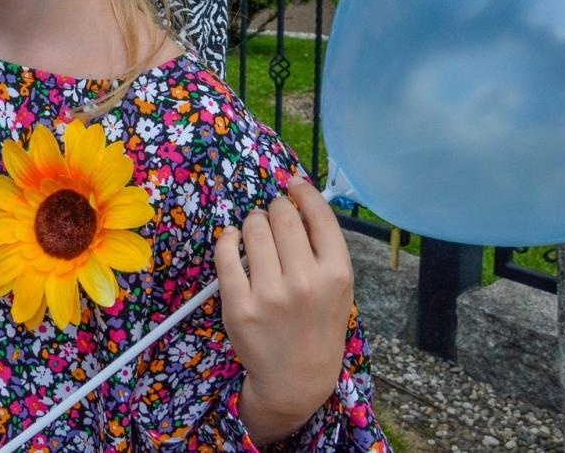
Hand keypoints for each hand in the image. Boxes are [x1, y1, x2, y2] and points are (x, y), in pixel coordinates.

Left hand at [215, 177, 353, 443]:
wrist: (297, 379)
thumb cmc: (318, 325)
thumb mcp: (338, 288)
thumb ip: (323, 246)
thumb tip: (298, 193)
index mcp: (337, 273)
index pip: (319, 214)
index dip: (302, 192)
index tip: (292, 185)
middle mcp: (305, 281)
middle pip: (283, 215)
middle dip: (275, 208)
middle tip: (273, 217)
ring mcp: (270, 294)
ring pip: (254, 228)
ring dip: (252, 221)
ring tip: (255, 229)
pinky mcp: (239, 305)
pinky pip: (226, 253)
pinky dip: (228, 238)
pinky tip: (232, 238)